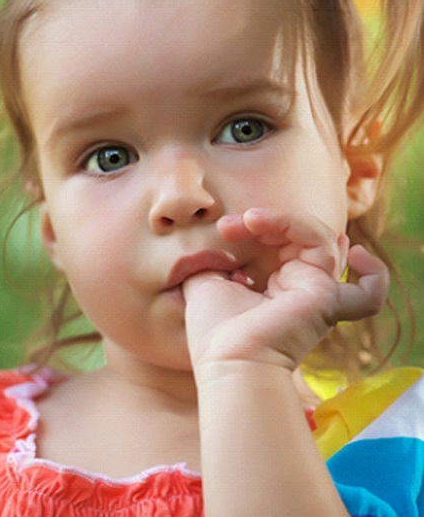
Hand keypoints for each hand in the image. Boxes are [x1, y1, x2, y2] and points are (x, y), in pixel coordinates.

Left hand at [183, 208, 388, 371]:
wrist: (226, 360)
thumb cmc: (215, 333)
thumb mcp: (207, 283)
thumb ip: (215, 261)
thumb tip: (217, 245)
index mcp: (279, 288)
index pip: (286, 243)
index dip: (260, 226)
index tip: (225, 229)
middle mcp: (303, 291)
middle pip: (304, 238)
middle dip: (269, 221)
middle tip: (232, 226)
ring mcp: (318, 294)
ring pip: (323, 240)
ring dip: (286, 221)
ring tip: (252, 220)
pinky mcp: (327, 298)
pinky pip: (369, 288)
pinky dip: (372, 269)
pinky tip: (351, 249)